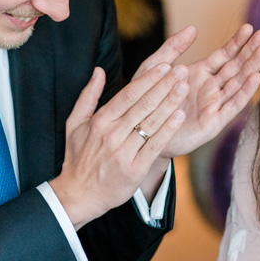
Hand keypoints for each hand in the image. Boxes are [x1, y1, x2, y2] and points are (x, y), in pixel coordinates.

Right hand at [50, 64, 187, 227]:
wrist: (79, 195)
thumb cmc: (79, 157)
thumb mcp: (75, 124)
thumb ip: (88, 96)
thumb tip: (99, 70)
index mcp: (99, 122)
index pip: (128, 95)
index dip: (148, 79)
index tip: (165, 66)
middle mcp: (112, 134)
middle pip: (143, 105)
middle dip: (164, 86)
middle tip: (182, 71)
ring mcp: (124, 152)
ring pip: (151, 123)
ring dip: (170, 103)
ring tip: (184, 87)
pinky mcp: (135, 169)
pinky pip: (155, 145)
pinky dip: (168, 129)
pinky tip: (180, 115)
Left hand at [131, 24, 259, 157]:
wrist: (140, 132)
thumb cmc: (146, 100)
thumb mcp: (155, 67)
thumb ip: (173, 47)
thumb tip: (193, 28)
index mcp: (199, 74)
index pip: (224, 55)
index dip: (237, 43)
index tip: (249, 28)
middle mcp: (211, 89)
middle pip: (236, 67)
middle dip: (250, 51)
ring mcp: (214, 105)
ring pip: (238, 83)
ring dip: (252, 67)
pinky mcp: (214, 122)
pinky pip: (233, 105)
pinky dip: (245, 92)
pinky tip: (255, 77)